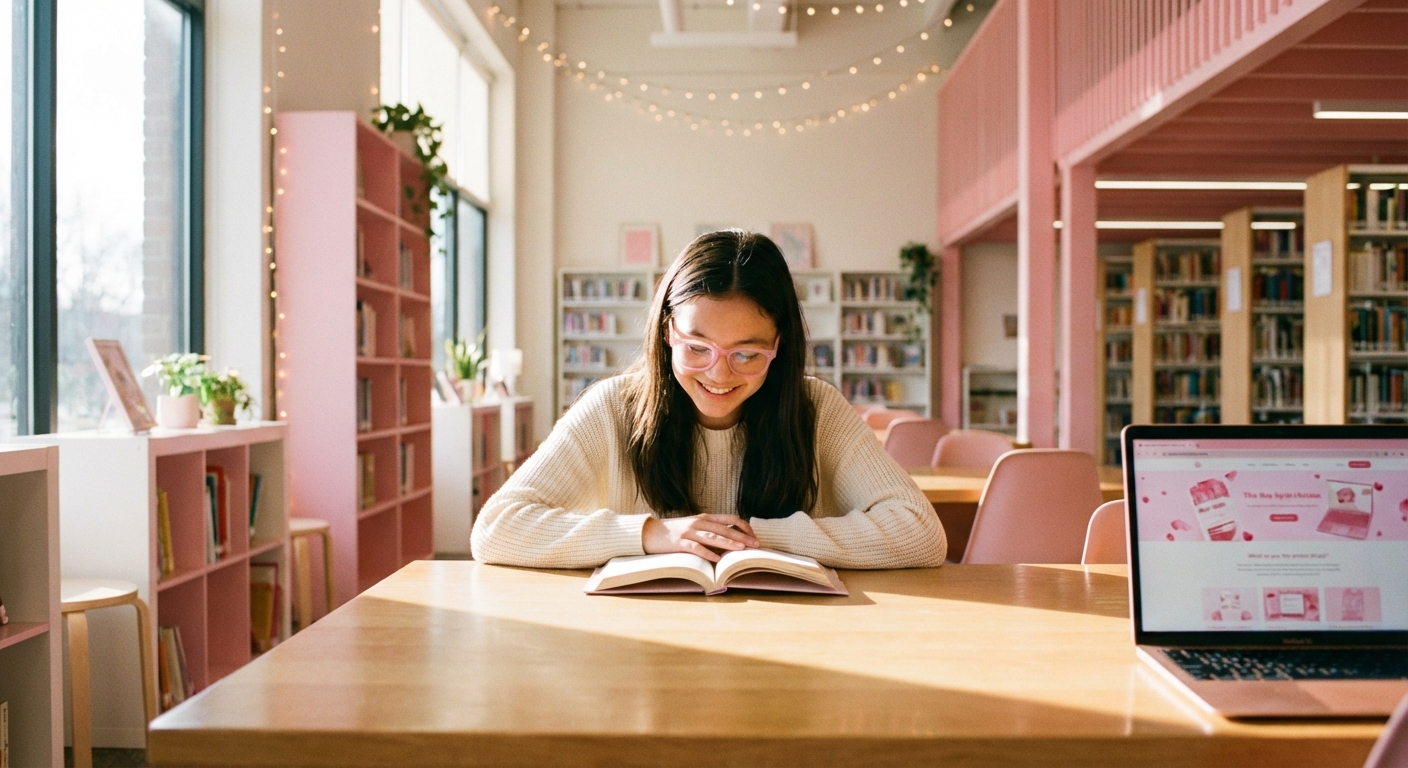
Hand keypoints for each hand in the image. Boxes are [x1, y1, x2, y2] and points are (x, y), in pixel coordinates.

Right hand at [642, 514, 759, 561]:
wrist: (650, 532)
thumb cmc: (674, 532)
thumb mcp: (694, 526)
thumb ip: (710, 530)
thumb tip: (730, 539)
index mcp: (704, 518)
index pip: (730, 518)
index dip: (744, 526)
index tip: (754, 535)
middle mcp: (698, 522)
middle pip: (725, 529)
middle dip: (742, 536)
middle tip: (756, 544)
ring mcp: (689, 533)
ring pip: (712, 537)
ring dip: (728, 543)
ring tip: (742, 548)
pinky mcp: (679, 543)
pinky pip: (696, 548)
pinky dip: (707, 553)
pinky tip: (716, 559)